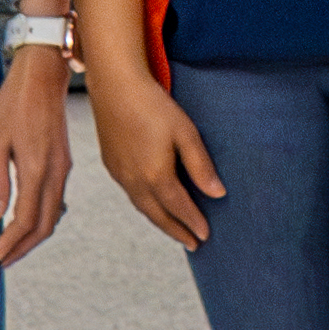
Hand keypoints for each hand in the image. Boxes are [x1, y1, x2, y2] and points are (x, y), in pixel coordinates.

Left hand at [0, 49, 74, 265]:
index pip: (25, 219)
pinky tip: (30, 221)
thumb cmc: (14, 103)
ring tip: (14, 246)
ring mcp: (63, 168)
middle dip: (24, 247)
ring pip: (54, 215)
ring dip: (34, 235)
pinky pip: (57, 200)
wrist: (42, 76)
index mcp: (36, 169)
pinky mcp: (64, 162)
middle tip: (3, 260)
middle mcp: (55, 173)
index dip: (11, 242)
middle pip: (45, 225)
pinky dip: (44, 218)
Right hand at [88, 68, 223, 249]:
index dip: (193, 222)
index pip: (179, 208)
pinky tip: (152, 203)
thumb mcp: (185, 132)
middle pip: (158, 215)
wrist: (114, 85)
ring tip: (174, 229)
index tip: (205, 236)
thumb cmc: (153, 104)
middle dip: (176, 231)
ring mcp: (119, 174)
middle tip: (192, 244)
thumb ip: (201, 166)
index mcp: (155, 175)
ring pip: (142, 207)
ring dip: (159, 221)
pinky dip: (145, 206)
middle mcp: (134, 181)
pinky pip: (130, 194)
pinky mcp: (110, 164)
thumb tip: (218, 194)